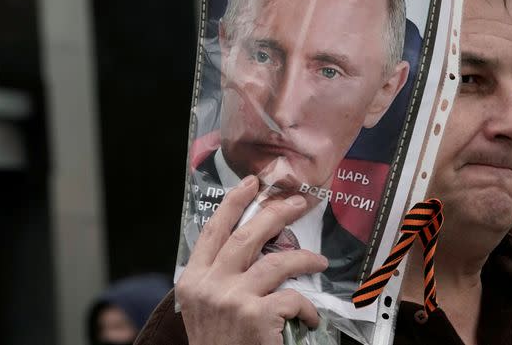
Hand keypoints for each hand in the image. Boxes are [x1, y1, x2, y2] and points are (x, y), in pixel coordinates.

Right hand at [176, 175, 328, 344]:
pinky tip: (310, 317)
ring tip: (319, 260)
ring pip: (276, 261)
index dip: (233, 202)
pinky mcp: (256, 316)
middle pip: (247, 235)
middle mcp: (209, 286)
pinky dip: (307, 307)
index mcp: (193, 281)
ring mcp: (232, 299)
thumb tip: (251, 248)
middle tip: (299, 202)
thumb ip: (219, 278)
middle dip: (276, 213)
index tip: (252, 183)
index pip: (212, 230)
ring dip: (303, 257)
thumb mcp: (205, 309)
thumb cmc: (218, 343)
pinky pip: (293, 299)